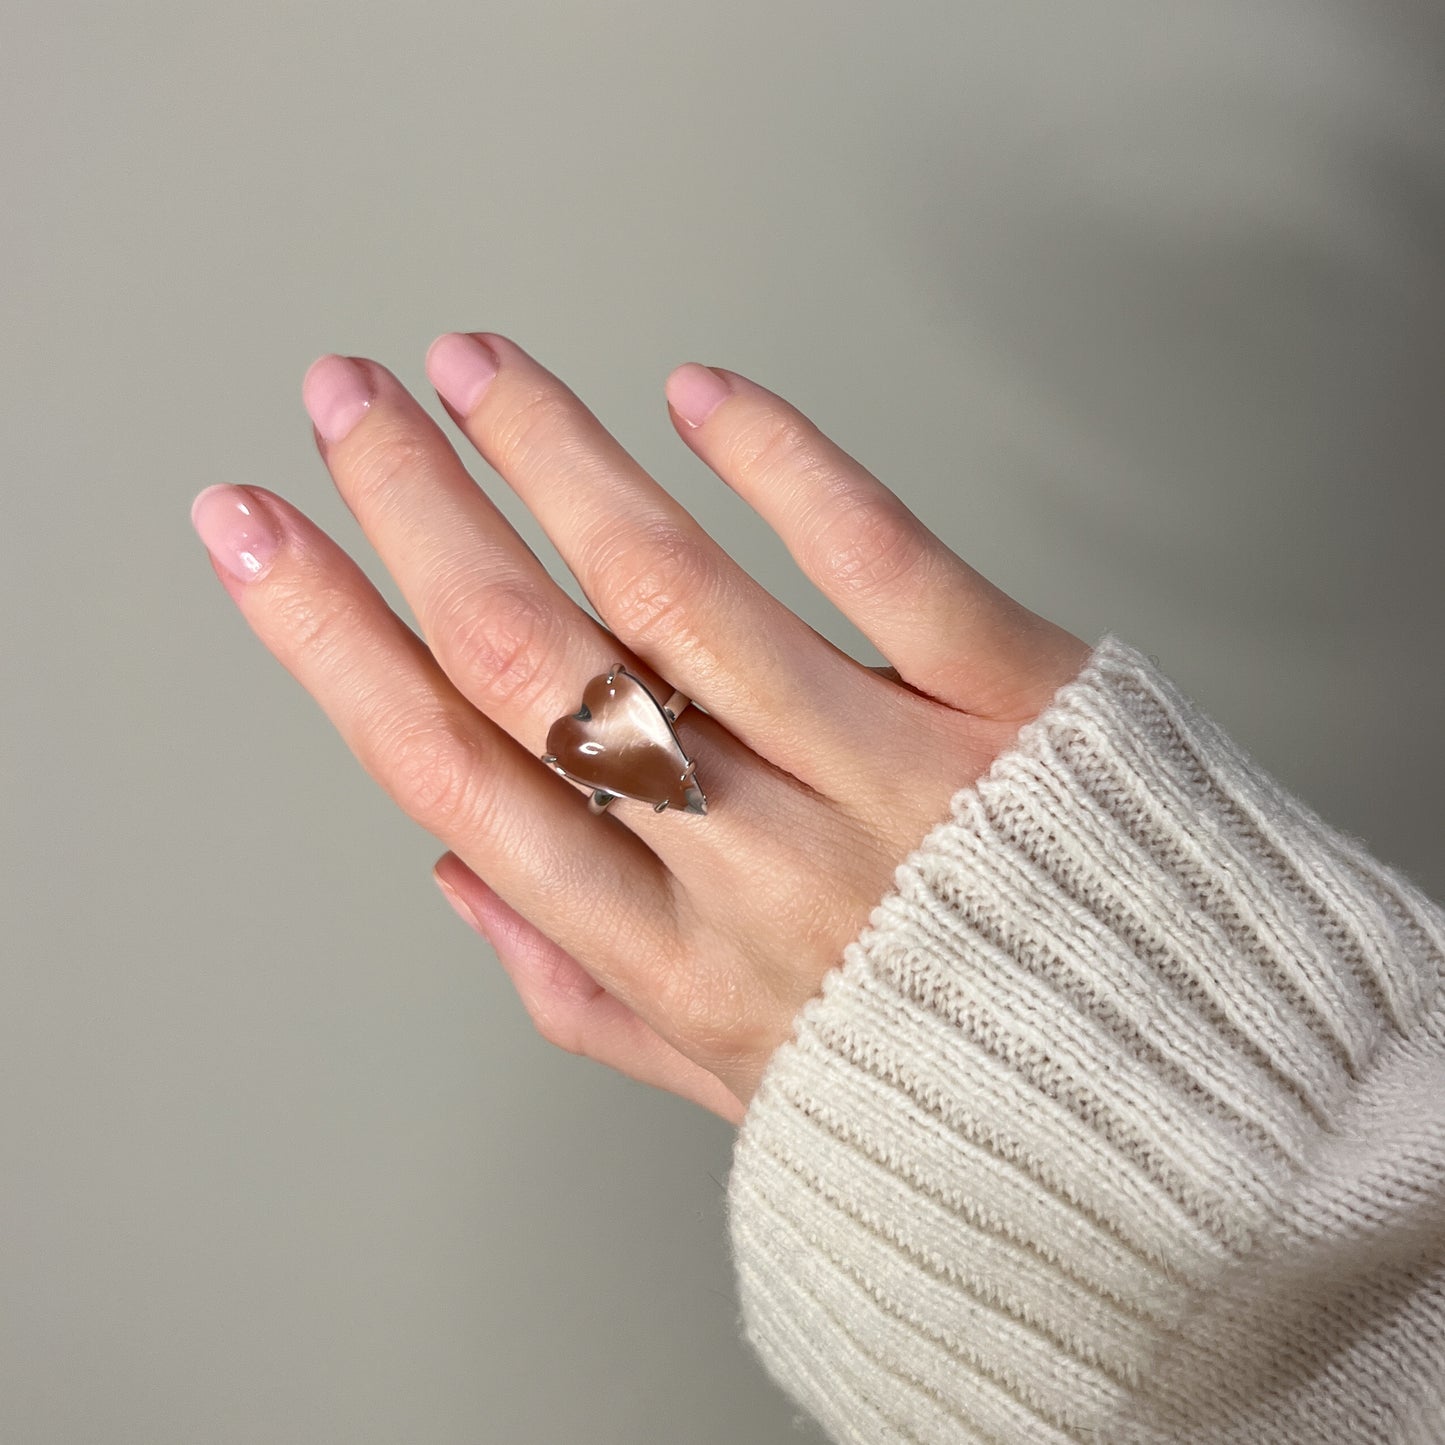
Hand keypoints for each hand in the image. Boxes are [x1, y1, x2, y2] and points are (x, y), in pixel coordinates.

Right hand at [190, 335, 1090, 1124]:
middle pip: (537, 663)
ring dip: (556, 459)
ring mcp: (886, 779)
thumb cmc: (946, 1092)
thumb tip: (452, 879)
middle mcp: (756, 867)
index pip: (455, 774)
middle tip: (348, 401)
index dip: (332, 641)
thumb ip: (588, 995)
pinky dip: (783, 461)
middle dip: (417, 515)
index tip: (258, 533)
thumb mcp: (741, 1084)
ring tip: (480, 366)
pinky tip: (696, 394)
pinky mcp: (1010, 703)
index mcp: (674, 962)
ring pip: (679, 594)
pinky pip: (879, 560)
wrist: (1179, 1113)